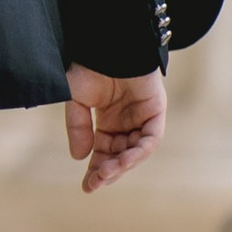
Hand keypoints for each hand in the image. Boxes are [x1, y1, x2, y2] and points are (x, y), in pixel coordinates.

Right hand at [65, 65, 166, 194]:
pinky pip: (151, 138)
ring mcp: (143, 117)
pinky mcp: (156, 111)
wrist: (108, 44)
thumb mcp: (76, 100)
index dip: (96, 171)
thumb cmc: (89, 66)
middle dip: (109, 171)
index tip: (87, 187)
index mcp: (107, 122)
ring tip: (107, 172)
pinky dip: (140, 150)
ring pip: (136, 151)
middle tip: (96, 183)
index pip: (103, 153)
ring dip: (123, 164)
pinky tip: (125, 159)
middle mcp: (126, 123)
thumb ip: (78, 127)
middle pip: (120, 156)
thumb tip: (79, 158)